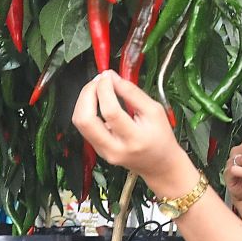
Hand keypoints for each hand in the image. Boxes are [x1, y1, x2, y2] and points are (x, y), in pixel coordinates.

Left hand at [72, 71, 194, 196]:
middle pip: (86, 120)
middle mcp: (115, 149)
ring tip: (96, 88)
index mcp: (134, 139)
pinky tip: (98, 101)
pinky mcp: (98, 151)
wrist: (160, 164)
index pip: (111, 112)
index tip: (108, 76)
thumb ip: (133, 93)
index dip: (105, 90)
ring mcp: (103, 152)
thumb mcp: (155, 111)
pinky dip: (87, 109)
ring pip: (80, 123)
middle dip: (87, 94)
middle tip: (98, 81)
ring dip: (84, 100)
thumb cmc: (161, 137)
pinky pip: (85, 127)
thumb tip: (112, 77)